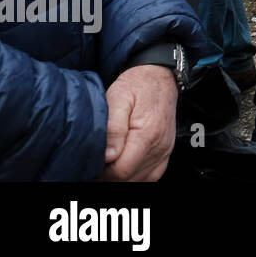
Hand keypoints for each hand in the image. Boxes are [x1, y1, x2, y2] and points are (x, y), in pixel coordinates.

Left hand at [101, 65, 177, 181]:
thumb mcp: (119, 98)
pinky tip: (124, 172)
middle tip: (93, 169)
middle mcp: (160, 146)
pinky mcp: (166, 151)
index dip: (102, 174)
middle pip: (131, 179)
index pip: (122, 171)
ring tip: (106, 170)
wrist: (159, 76)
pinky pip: (153, 176)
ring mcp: (165, 150)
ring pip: (142, 181)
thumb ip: (113, 127)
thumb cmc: (137, 85)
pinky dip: (137, 178)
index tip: (89, 168)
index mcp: (147, 135)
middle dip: (109, 178)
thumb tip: (108, 156)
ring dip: (122, 180)